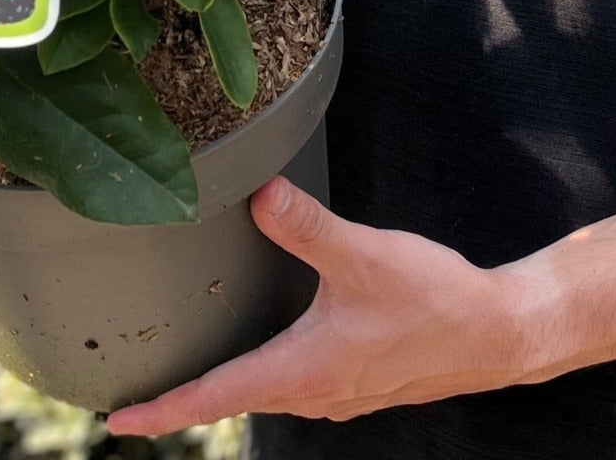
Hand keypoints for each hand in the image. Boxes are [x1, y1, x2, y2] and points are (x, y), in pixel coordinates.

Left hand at [103, 177, 533, 435]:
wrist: (497, 334)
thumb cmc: (434, 301)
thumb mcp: (362, 254)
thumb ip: (305, 225)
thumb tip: (256, 194)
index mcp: (303, 369)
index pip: (216, 397)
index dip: (164, 410)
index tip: (119, 420)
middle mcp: (315, 391)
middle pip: (232, 400)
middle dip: (184, 401)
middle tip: (138, 397)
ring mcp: (338, 391)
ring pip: (265, 393)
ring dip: (225, 389)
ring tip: (187, 377)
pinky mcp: (359, 381)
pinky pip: (295, 385)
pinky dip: (263, 376)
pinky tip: (265, 350)